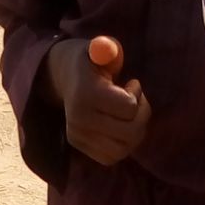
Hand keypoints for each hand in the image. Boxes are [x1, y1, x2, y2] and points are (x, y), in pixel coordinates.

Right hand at [49, 33, 151, 165]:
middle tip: (136, 101)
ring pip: (123, 149)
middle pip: (131, 132)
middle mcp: (80, 119)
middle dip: (142, 115)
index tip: (132, 83)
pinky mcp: (80, 147)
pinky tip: (120, 127)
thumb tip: (108, 50)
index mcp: (86, 93)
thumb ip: (107, 47)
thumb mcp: (98, 48)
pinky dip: (123, 144)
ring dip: (135, 132)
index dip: (138, 94)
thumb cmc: (89, 62)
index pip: (129, 107)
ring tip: (129, 115)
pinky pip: (112, 157)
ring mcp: (78, 136)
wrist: (63, 78)